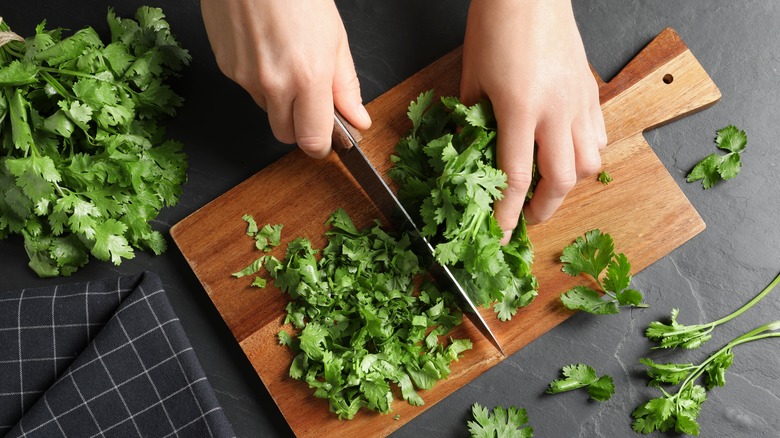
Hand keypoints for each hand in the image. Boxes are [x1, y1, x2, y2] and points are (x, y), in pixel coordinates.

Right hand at [200, 0, 370, 157]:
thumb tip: (357, 119)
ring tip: (286, 59)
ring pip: (266, 110)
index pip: (312, 140)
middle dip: (299, 126)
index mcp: (308, 77)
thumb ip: (345, 86)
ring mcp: (245, 77)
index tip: (328, 137)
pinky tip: (266, 49)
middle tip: (309, 98)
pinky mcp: (226, 68)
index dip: (321, 144)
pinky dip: (259, 78)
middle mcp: (273, 84)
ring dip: (279, 99)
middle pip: (285, 135)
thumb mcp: (335, 38)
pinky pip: (247, 88)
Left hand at [461, 0, 606, 242]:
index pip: (517, 176)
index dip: (508, 212)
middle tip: (527, 217)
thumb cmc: (495, 26)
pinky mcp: (591, 90)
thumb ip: (470, 120)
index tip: (500, 234)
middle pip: (562, 179)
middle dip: (544, 209)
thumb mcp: (471, 77)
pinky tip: (569, 154)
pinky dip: (587, 155)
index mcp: (520, 108)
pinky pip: (599, 135)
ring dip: (570, 185)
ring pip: (590, 162)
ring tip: (550, 189)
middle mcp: (556, 110)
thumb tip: (467, 153)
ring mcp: (579, 101)